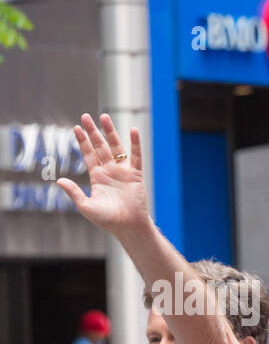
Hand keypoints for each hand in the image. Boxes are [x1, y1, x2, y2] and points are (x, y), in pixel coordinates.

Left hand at [56, 114, 149, 237]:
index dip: (83, 141)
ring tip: (104, 117)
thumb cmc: (108, 220)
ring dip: (110, 132)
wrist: (128, 227)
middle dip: (93, 132)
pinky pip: (136, 156)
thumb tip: (58, 180)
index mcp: (97, 177)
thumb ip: (73, 192)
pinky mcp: (135, 175)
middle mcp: (109, 171)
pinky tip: (133, 131)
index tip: (77, 128)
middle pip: (100, 146)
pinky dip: (135, 143)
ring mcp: (123, 172)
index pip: (88, 154)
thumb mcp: (86, 206)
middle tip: (86, 116)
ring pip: (116, 147)